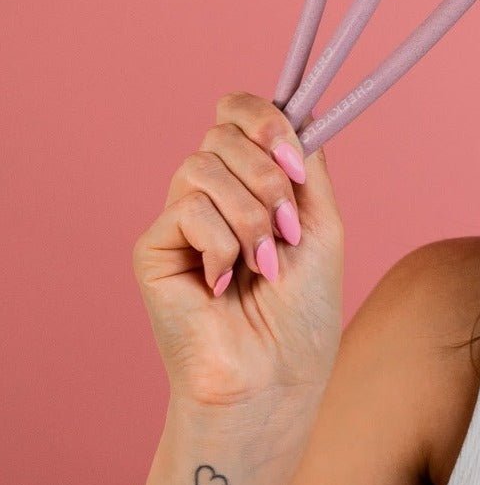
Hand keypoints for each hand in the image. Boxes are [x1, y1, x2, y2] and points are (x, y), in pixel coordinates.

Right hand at [132, 92, 344, 418]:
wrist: (277, 374)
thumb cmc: (304, 310)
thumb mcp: (321, 222)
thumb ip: (305, 163)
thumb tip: (291, 110)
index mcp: (252, 181)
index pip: (237, 112)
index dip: (265, 119)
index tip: (297, 159)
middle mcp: (213, 192)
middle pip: (224, 129)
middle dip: (270, 175)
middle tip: (288, 229)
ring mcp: (181, 218)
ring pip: (205, 164)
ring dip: (252, 215)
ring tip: (266, 263)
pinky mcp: (153, 247)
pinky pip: (187, 207)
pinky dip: (222, 243)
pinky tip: (225, 282)